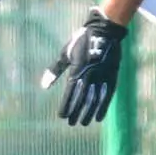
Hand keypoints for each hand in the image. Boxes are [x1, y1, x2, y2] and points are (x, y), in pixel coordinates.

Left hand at [41, 7, 126, 125]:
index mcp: (76, 70)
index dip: (66, 106)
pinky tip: (99, 118)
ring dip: (89, 113)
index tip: (61, 116)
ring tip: (84, 122)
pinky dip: (103, 108)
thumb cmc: (80, 42)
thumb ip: (55, 71)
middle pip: (82, 100)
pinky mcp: (111, 77)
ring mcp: (101, 77)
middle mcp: (89, 76)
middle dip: (76, 113)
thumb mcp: (66, 54)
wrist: (103, 31)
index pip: (69, 94)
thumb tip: (43, 86)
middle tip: (72, 123)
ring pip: (94, 100)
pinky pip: (107, 96)